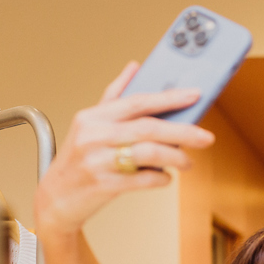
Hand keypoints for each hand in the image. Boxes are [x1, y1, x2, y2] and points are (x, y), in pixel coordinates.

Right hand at [34, 61, 214, 240]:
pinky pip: (143, 180)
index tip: (195, 96)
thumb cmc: (80, 158)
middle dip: (183, 132)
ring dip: (175, 158)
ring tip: (187, 163)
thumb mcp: (90, 124)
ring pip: (149, 154)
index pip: (138, 102)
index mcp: (93, 116)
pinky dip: (161, 179)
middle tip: (206, 137)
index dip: (169, 98)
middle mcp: (94, 135)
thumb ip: (114, 96)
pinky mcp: (104, 184)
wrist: (57, 197)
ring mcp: (98, 160)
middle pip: (149, 128)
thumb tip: (134, 67)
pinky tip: (166, 178)